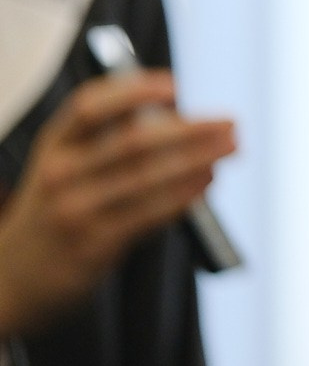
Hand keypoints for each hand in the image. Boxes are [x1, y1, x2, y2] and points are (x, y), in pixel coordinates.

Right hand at [0, 71, 234, 336]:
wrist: (12, 280)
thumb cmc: (55, 212)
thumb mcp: (65, 168)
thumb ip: (109, 141)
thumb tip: (184, 122)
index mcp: (54, 145)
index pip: (89, 105)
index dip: (133, 90)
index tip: (174, 86)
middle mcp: (60, 174)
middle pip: (133, 140)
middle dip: (190, 129)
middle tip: (230, 122)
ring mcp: (75, 210)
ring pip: (148, 176)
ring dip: (199, 158)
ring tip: (230, 147)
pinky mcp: (93, 244)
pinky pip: (149, 213)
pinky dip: (184, 194)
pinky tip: (207, 181)